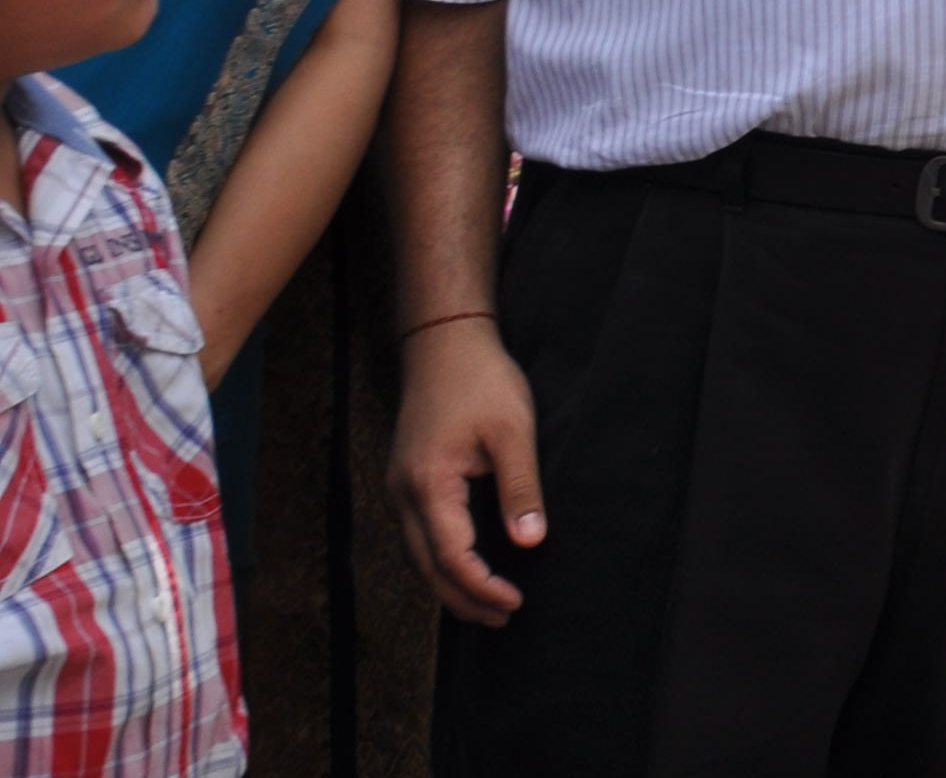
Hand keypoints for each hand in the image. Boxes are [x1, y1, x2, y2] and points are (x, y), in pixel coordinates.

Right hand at [389, 318, 544, 624]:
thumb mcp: (513, 431)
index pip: (451, 557)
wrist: (444, 343)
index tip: (514, 603)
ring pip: (418, 553)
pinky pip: (419, 533)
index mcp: (428, 486)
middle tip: (502, 618)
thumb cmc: (482, 381)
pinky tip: (466, 564)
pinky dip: (441, 558)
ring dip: (450, 582)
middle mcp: (404, 493)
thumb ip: (520, 488)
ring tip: (488, 604)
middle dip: (463, 598)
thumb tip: (530, 542)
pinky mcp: (408, 479)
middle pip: (427, 566)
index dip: (481, 587)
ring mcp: (400, 487)